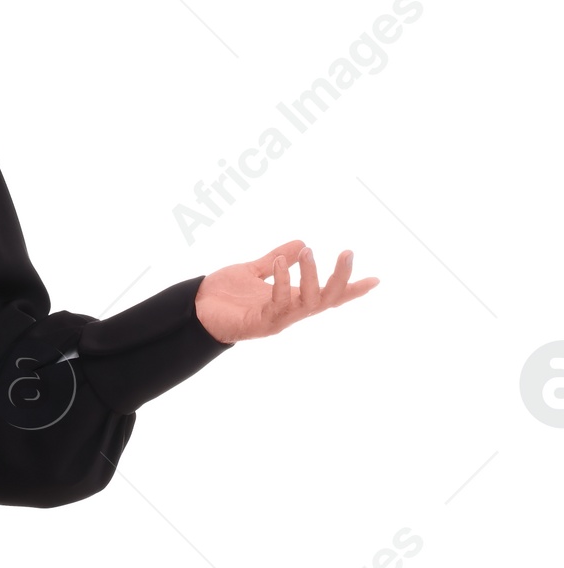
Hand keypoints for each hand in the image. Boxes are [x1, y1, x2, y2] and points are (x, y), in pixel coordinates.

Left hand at [195, 242, 377, 344]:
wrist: (192, 311)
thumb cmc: (222, 297)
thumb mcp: (254, 271)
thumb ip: (278, 260)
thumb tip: (302, 243)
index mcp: (290, 300)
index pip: (327, 296)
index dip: (351, 289)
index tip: (376, 279)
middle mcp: (287, 312)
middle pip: (325, 300)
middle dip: (341, 279)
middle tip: (348, 252)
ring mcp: (275, 320)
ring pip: (308, 304)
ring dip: (311, 276)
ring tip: (310, 252)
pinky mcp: (258, 324)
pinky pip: (278, 304)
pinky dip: (282, 281)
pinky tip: (279, 262)